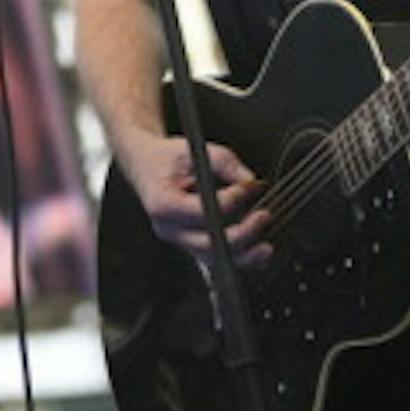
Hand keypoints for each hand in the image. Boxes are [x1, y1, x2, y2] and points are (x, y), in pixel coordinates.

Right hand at [113, 127, 272, 266]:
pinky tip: (257, 252)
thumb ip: (224, 163)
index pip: (202, 211)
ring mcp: (178, 240)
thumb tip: (251, 181)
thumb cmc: (166, 158)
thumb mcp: (194, 150)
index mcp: (163, 204)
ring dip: (243, 256)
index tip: (249, 187)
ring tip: (266, 249)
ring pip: (213, 260)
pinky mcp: (189, 243)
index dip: (231, 201)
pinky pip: (215, 258)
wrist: (144, 165)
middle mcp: (168, 228)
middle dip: (242, 234)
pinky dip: (238, 257)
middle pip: (208, 244)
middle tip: (264, 215)